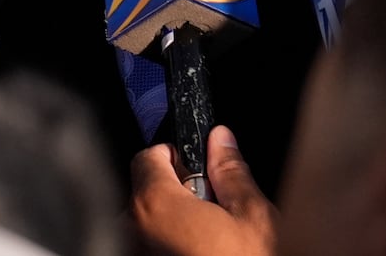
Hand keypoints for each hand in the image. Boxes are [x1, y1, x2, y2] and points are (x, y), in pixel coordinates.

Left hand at [130, 126, 276, 255]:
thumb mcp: (252, 217)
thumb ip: (231, 172)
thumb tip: (221, 140)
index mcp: (155, 202)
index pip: (148, 155)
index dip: (175, 156)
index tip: (196, 168)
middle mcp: (133, 226)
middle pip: (145, 188)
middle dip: (175, 192)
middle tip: (211, 211)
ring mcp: (133, 250)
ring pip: (146, 220)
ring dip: (170, 222)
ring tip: (207, 241)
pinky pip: (146, 244)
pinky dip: (166, 243)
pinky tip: (195, 253)